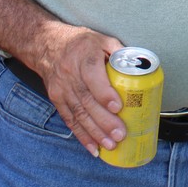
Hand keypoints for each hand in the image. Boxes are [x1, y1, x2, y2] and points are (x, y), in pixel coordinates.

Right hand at [31, 27, 126, 156]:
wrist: (47, 45)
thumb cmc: (79, 43)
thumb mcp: (101, 39)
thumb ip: (119, 51)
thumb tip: (140, 65)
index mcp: (84, 57)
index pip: (93, 77)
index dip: (105, 94)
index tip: (117, 107)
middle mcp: (71, 75)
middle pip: (87, 101)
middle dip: (104, 121)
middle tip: (120, 134)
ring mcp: (62, 89)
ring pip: (79, 114)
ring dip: (95, 133)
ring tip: (110, 145)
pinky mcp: (57, 100)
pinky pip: (70, 120)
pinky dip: (82, 136)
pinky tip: (93, 148)